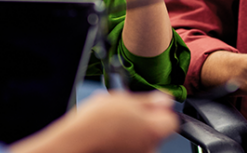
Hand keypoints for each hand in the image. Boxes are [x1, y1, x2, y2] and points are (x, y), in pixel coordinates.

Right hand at [10, 91, 178, 152]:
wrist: (75, 143)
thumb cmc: (95, 123)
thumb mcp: (123, 100)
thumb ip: (149, 101)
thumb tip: (165, 99)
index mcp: (154, 129)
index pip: (171, 119)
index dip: (160, 110)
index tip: (149, 105)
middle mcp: (150, 147)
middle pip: (156, 130)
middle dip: (144, 120)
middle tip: (125, 111)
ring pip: (141, 139)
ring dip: (132, 131)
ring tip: (112, 124)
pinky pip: (130, 147)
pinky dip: (122, 142)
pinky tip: (108, 135)